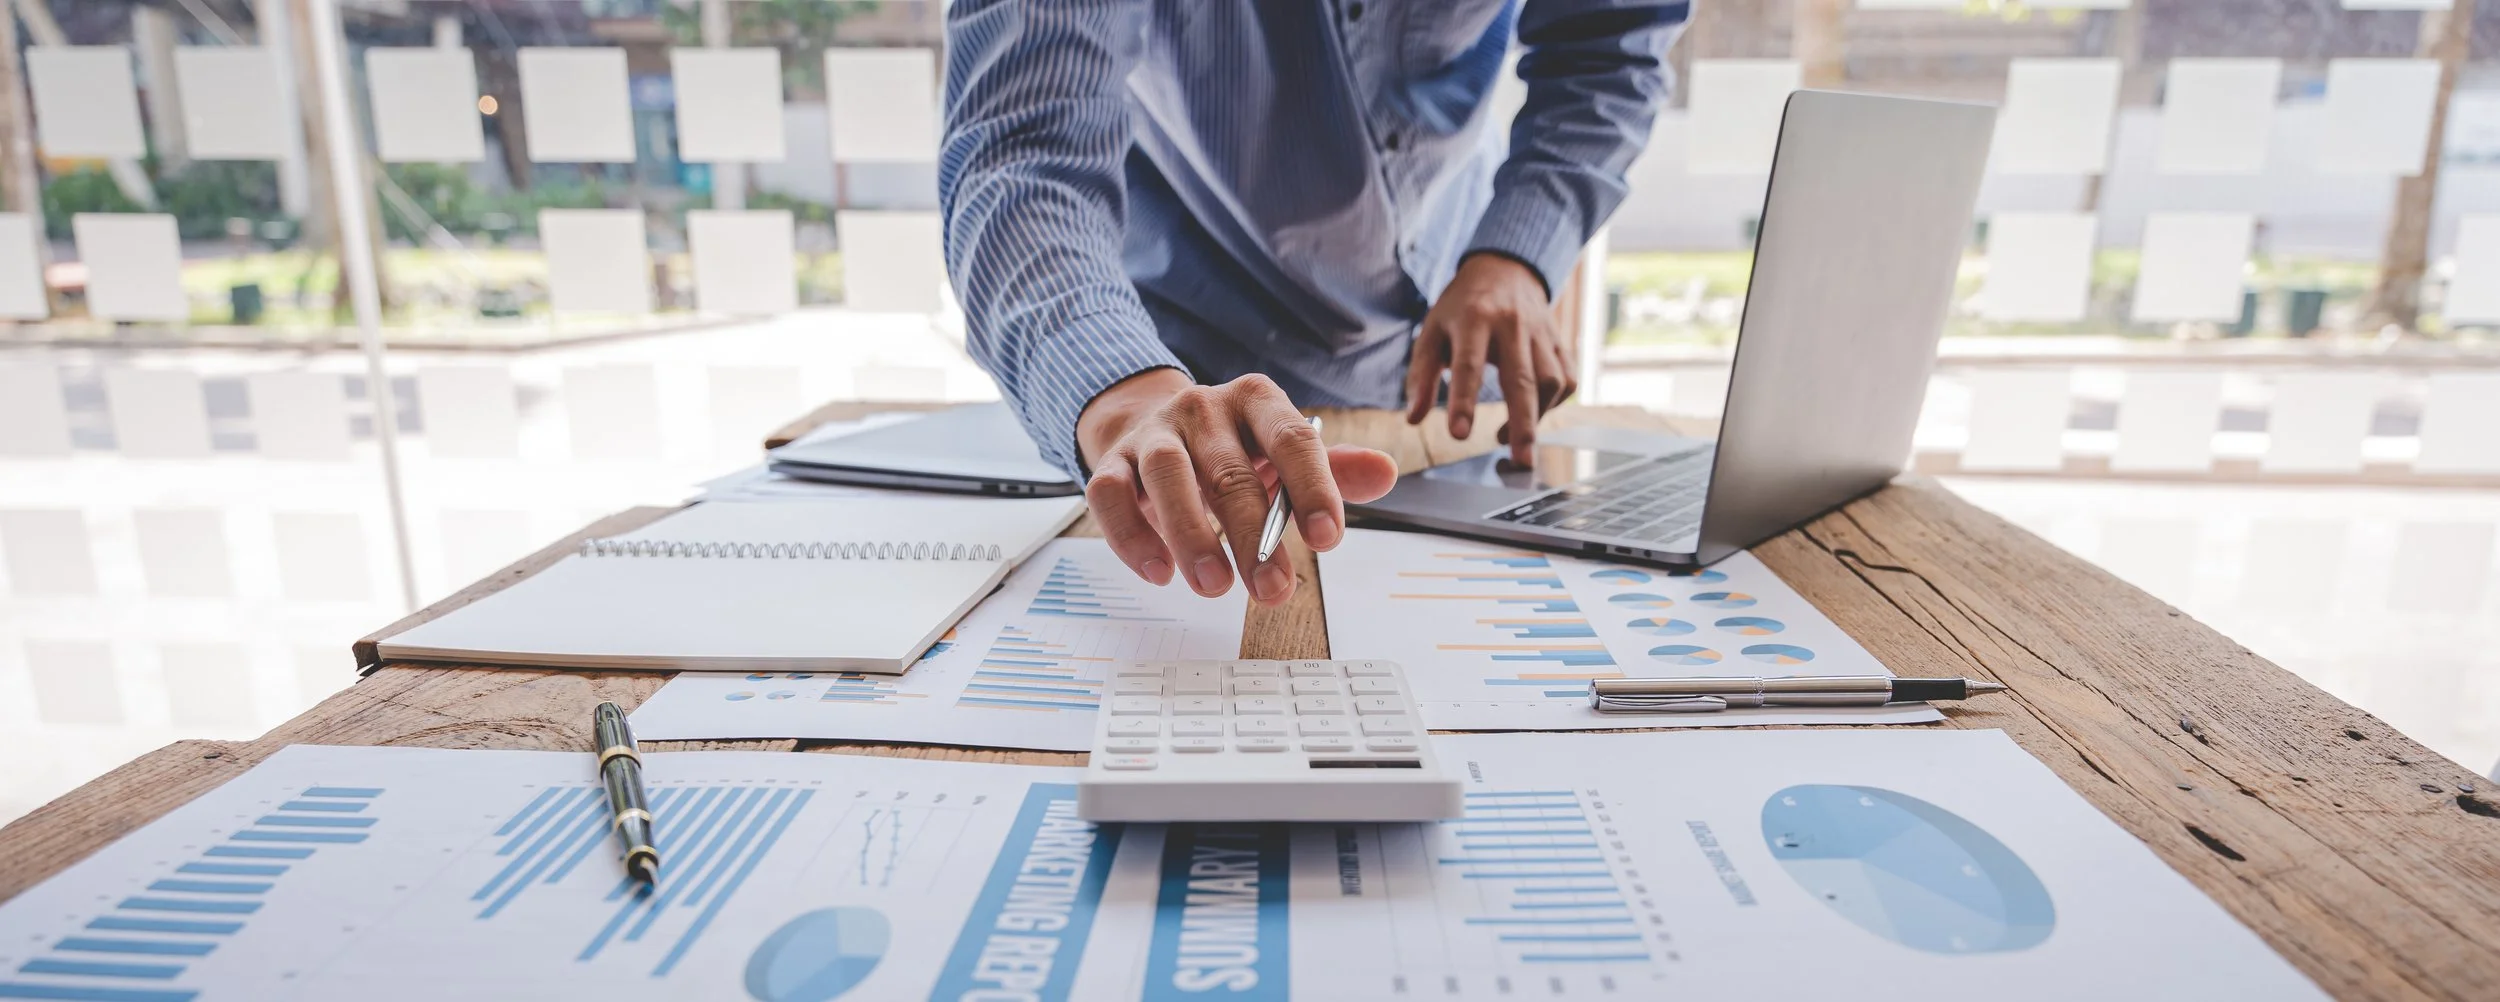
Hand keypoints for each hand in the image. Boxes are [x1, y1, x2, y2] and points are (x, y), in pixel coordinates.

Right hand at [1077, 369, 1398, 603]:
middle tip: (1273, 591)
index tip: (1327, 539)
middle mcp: (1202, 409)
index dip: (1312, 488)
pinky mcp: (1111, 462)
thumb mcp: (1281, 454)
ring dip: (1192, 535)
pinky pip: (1110, 495)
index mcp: (1256, 401)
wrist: (1151, 425)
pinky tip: (1158, 572)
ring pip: (1168, 476)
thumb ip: (1332, 469)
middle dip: (1253, 537)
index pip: (1291, 439)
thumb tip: (1386, 472)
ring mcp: (1153, 434)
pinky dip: (1131, 535)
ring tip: (1213, 587)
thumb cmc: (1230, 449)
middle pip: (1231, 472)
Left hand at [1404, 253, 1578, 464]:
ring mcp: (1541, 332)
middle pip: (1523, 379)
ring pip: (1551, 381)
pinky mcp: (1560, 341)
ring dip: (1536, 417)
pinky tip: (1534, 414)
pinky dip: (1553, 405)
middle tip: (1519, 461)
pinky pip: (1567, 379)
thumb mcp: (1432, 332)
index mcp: (1473, 318)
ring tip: (1513, 439)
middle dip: (1522, 424)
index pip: (1469, 365)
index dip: (1464, 401)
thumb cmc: (1461, 308)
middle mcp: (1512, 324)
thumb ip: (1422, 375)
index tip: (1459, 436)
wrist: (1505, 269)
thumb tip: (1414, 418)